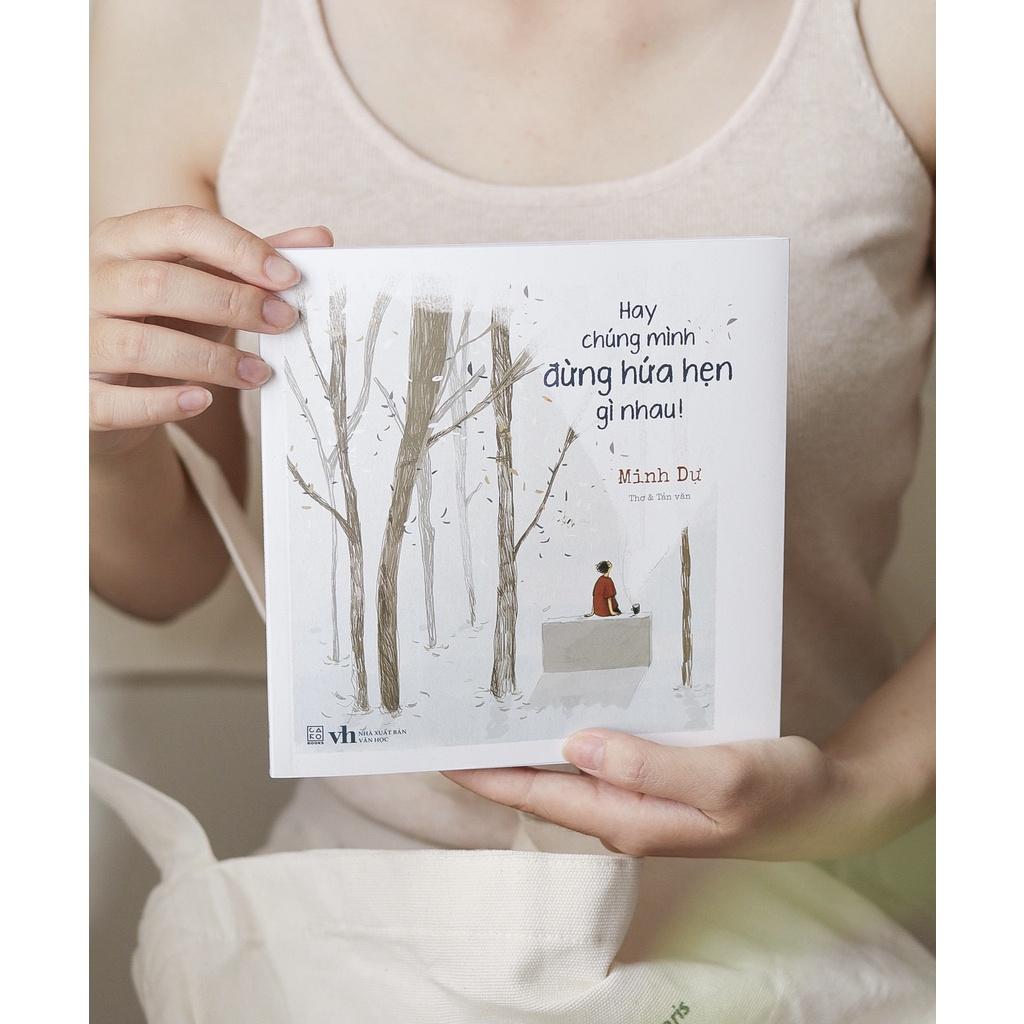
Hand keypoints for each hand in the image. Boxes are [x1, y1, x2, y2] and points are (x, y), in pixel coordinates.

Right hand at [90, 206, 331, 454]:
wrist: (106, 387)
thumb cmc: (161, 323)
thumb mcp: (204, 285)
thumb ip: (252, 263)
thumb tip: (319, 238)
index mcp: (121, 242)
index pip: (179, 226)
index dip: (239, 248)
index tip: (290, 277)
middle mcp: (89, 283)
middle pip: (159, 284)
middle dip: (233, 303)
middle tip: (286, 323)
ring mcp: (76, 339)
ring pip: (141, 345)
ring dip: (212, 360)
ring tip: (260, 373)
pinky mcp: (76, 396)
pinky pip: (117, 401)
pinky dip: (164, 403)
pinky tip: (205, 401)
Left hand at [445, 729, 902, 859]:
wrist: (832, 803)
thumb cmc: (783, 793)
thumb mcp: (723, 780)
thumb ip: (649, 766)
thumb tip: (577, 745)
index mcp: (630, 819)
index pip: (538, 794)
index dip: (485, 773)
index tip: (439, 747)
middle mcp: (625, 813)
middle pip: (543, 783)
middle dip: (497, 755)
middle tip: (456, 712)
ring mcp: (640, 797)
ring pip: (569, 768)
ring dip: (531, 741)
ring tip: (493, 703)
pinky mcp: (658, 779)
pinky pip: (600, 755)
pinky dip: (573, 732)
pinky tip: (566, 704)